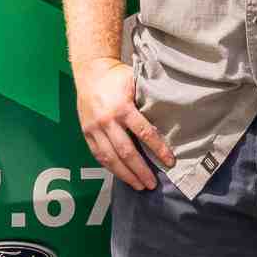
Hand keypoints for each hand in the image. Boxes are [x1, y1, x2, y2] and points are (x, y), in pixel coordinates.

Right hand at [74, 57, 173, 189]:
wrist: (90, 71)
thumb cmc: (117, 77)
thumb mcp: (135, 83)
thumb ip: (147, 102)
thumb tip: (170, 121)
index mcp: (122, 107)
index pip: (144, 133)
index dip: (158, 150)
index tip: (170, 162)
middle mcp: (107, 120)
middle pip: (126, 152)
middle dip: (141, 170)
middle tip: (153, 184)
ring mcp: (94, 128)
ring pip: (110, 157)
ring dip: (125, 174)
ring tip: (138, 185)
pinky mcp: (86, 132)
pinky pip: (98, 154)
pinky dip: (110, 167)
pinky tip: (121, 175)